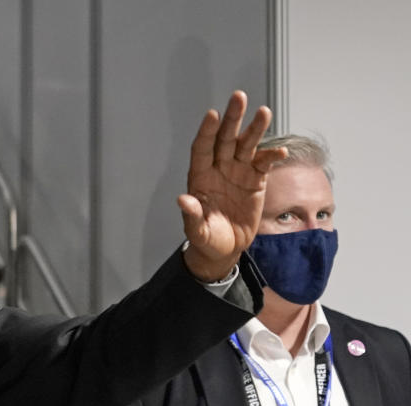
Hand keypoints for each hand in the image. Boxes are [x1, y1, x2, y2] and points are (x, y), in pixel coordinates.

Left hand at [179, 90, 287, 281]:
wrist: (225, 249)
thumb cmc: (207, 238)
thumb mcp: (197, 231)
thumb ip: (192, 215)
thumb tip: (184, 200)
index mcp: (200, 177)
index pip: (202, 149)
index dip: (207, 132)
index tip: (212, 114)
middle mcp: (219, 169)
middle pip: (225, 139)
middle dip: (232, 118)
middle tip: (239, 97)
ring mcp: (238, 172)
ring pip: (246, 145)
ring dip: (255, 129)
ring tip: (264, 112)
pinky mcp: (255, 180)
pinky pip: (264, 163)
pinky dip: (272, 156)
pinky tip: (280, 151)